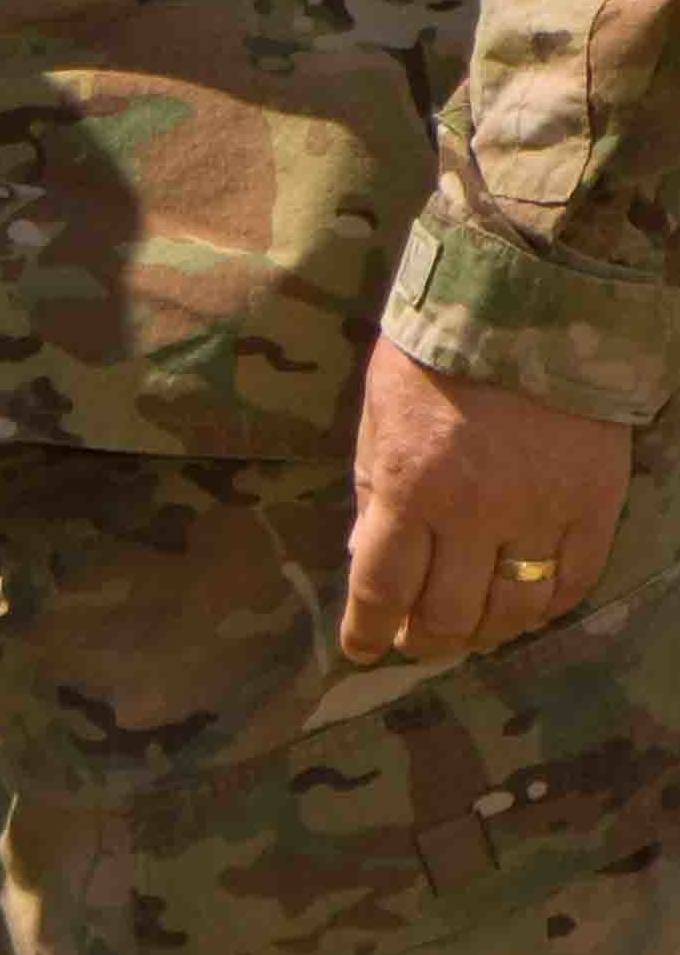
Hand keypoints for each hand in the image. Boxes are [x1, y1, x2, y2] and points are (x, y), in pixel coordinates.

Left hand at [338, 337, 632, 664]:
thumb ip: (373, 485)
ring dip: (484, 634)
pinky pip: (570, 584)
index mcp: (409, 483)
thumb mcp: (377, 409)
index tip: (361, 652)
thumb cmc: (433, 349)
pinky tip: (524, 609)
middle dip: (425, 639)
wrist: (525, 302)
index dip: (369, 628)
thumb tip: (367, 558)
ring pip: (512, 611)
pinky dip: (544, 608)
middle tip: (415, 644)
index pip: (382, 584)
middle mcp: (474, 511)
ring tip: (466, 634)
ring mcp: (539, 515)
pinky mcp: (592, 509)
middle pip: (448, 613)